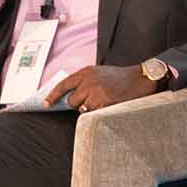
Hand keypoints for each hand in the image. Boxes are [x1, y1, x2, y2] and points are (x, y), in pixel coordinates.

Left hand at [43, 65, 158, 113]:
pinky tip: (109, 104)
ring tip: (104, 100)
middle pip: (71, 101)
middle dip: (78, 104)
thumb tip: (69, 97)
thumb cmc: (120, 78)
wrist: (141, 78)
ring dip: (91, 109)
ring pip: (83, 109)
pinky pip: (94, 114)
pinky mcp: (105, 101)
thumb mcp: (98, 74)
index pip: (63, 85)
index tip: (45, 104)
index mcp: (86, 72)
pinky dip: (100, 112)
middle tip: (92, 100)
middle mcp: (88, 81)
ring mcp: (96, 91)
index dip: (52, 96)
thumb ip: (84, 82)